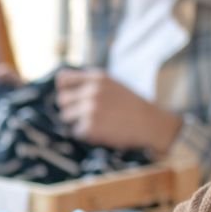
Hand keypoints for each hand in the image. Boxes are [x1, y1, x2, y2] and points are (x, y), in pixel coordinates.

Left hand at [54, 68, 181, 153]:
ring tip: (96, 122)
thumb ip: (89, 82)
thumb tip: (59, 82)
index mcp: (97, 78)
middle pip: (62, 99)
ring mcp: (90, 108)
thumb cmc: (131, 105)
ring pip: (66, 116)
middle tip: (85, 114)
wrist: (151, 124)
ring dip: (77, 121)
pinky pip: (76, 131)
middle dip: (70, 108)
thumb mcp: (112, 84)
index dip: (64, 89)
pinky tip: (102, 131)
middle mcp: (92, 90)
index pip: (63, 78)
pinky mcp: (91, 126)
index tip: (70, 96)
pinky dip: (86, 134)